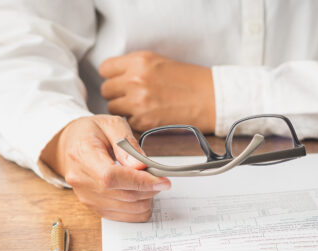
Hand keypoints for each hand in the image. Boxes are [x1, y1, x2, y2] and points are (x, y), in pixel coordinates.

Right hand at [40, 115, 170, 221]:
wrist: (71, 144)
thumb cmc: (92, 132)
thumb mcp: (111, 125)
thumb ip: (127, 144)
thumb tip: (141, 166)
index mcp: (82, 154)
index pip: (111, 177)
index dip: (140, 181)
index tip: (162, 180)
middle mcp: (81, 180)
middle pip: (122, 195)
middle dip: (149, 189)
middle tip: (160, 178)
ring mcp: (86, 197)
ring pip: (127, 208)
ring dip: (146, 198)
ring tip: (149, 182)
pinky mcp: (95, 208)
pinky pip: (124, 217)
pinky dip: (139, 208)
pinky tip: (141, 193)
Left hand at [99, 51, 215, 132]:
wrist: (211, 100)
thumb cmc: (190, 81)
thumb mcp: (159, 62)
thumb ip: (135, 67)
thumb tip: (115, 76)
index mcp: (139, 61)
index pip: (105, 69)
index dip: (113, 76)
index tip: (120, 81)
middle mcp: (135, 80)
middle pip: (106, 90)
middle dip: (117, 94)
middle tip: (133, 97)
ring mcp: (138, 102)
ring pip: (113, 108)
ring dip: (124, 110)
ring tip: (143, 107)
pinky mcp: (144, 122)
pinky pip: (128, 122)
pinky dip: (137, 122)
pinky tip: (152, 116)